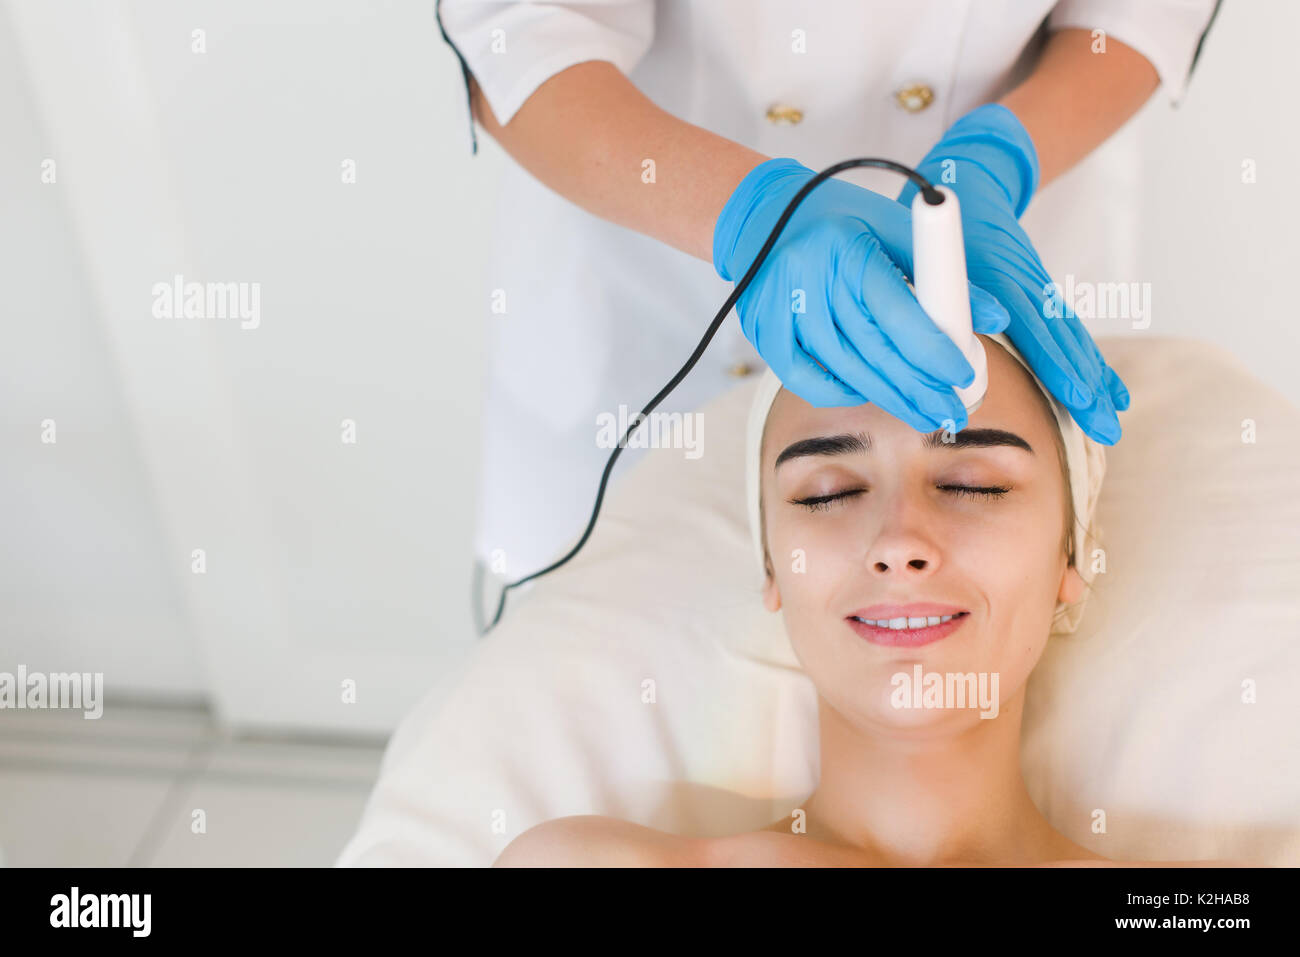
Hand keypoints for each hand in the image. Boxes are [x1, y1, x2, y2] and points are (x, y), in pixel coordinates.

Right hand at [713, 157, 1010, 433]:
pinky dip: (840, 392)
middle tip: (952, 413)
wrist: (761, 214)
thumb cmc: (835, 216)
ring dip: (888, 398)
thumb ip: (940, 270)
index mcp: (846, 250)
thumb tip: (993, 317)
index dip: (931, 351)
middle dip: (918, 389)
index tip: (961, 377)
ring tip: (923, 415)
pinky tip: (868, 395)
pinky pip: (805, 379)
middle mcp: (810, 283)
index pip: (897, 313)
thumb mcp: (890, 225)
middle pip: (873, 351)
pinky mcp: (763, 332)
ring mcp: (781, 312)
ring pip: (844, 370)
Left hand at [896, 103, 1129, 444]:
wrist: (975, 181)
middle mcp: (1027, 283)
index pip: (1034, 324)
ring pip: (1072, 339)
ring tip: (1112, 421)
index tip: (1074, 392)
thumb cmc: (937, 223)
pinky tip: (1112, 395)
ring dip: (1094, 382)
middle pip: (1063, 340)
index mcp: (998, 276)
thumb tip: (932, 340)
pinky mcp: (1044, 294)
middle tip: (1106, 429)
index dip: (1054, 359)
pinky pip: (1071, 334)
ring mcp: (1040, 288)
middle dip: (1086, 386)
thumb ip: (930, 289)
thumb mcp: (924, 247)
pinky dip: (1092, 365)